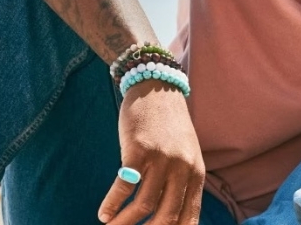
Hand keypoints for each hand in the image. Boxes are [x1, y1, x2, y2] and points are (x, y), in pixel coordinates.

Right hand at [98, 81, 205, 223]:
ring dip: (124, 223)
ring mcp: (161, 160)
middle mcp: (182, 169)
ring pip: (143, 207)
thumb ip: (182, 182)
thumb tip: (170, 217)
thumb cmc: (169, 127)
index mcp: (196, 173)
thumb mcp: (186, 154)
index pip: (189, 217)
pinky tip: (104, 214)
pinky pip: (124, 187)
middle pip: (166, 217)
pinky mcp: (139, 151)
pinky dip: (112, 205)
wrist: (158, 88)